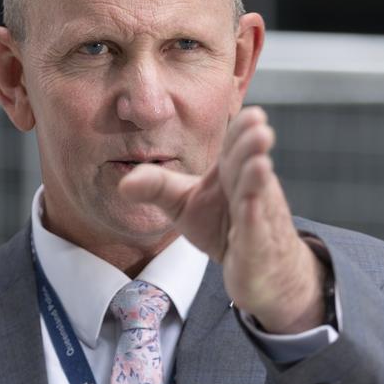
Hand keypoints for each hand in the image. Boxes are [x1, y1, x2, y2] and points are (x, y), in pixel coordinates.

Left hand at [119, 107, 326, 333]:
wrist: (260, 269)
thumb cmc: (224, 229)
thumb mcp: (183, 205)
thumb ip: (156, 187)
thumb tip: (123, 183)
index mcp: (231, 174)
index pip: (236, 148)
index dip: (242, 132)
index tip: (250, 114)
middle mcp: (248, 191)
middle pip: (249, 165)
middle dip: (253, 148)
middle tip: (259, 128)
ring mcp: (257, 219)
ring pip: (257, 196)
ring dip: (258, 180)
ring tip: (260, 162)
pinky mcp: (256, 249)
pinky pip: (254, 232)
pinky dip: (254, 220)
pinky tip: (251, 206)